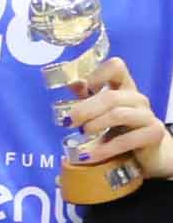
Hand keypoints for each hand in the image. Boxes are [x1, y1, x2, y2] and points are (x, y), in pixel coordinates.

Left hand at [61, 56, 172, 180]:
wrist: (147, 153)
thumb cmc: (120, 129)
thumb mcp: (101, 112)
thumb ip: (87, 97)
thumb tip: (71, 82)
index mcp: (124, 87)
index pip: (116, 67)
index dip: (97, 74)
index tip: (83, 89)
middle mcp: (138, 99)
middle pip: (111, 97)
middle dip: (85, 109)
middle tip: (69, 121)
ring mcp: (147, 116)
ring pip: (118, 115)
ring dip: (95, 125)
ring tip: (82, 134)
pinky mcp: (153, 134)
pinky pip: (126, 140)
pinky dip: (103, 149)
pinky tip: (88, 155)